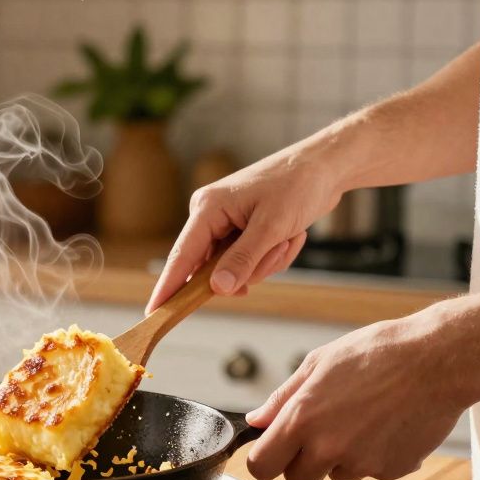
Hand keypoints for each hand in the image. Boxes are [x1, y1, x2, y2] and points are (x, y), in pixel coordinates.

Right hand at [147, 149, 343, 312]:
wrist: (325, 166)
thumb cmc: (298, 184)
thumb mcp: (271, 226)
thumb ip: (243, 259)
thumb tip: (218, 289)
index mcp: (207, 208)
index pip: (181, 256)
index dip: (168, 287)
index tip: (154, 313)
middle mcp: (211, 217)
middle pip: (214, 268)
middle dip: (251, 268)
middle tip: (277, 248)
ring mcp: (227, 225)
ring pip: (238, 269)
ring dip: (268, 261)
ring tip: (288, 236)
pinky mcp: (243, 231)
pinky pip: (252, 262)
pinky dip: (273, 256)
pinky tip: (290, 236)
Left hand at [242, 311, 469, 479]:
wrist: (437, 360)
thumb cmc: (377, 353)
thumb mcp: (318, 363)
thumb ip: (282, 398)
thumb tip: (257, 421)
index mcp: (302, 419)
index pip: (261, 466)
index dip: (265, 460)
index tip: (272, 451)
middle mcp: (328, 447)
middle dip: (303, 463)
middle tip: (321, 432)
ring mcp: (361, 463)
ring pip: (336, 476)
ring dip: (342, 458)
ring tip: (363, 418)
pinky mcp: (391, 470)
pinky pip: (371, 472)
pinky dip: (375, 455)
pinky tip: (387, 424)